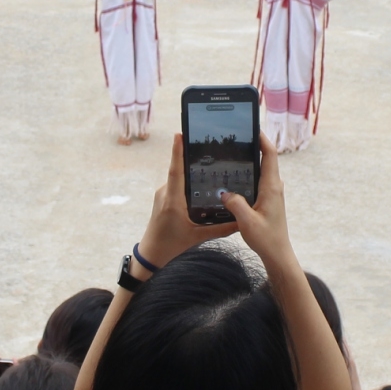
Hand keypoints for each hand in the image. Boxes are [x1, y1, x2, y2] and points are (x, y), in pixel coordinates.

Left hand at [137, 134, 238, 269]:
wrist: (150, 255)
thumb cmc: (171, 246)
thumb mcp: (198, 237)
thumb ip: (221, 229)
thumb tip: (240, 221)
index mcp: (173, 201)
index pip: (176, 171)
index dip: (178, 152)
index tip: (179, 134)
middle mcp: (165, 194)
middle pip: (179, 171)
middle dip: (191, 157)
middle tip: (207, 144)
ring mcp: (163, 195)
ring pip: (179, 179)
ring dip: (190, 172)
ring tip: (209, 163)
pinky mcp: (163, 198)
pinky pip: (176, 186)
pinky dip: (187, 182)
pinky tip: (200, 183)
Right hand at [219, 134, 294, 272]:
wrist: (277, 253)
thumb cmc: (266, 238)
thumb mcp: (247, 222)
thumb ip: (235, 204)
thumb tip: (224, 192)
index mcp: (271, 187)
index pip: (270, 155)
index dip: (262, 139)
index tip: (252, 128)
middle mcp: (274, 187)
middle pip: (266, 159)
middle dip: (254, 145)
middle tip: (237, 136)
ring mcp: (272, 192)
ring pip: (262, 169)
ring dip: (252, 159)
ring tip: (234, 152)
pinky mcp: (268, 199)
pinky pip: (259, 179)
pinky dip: (250, 172)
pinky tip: (236, 176)